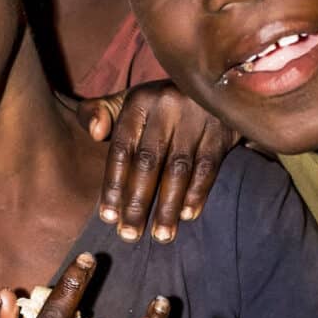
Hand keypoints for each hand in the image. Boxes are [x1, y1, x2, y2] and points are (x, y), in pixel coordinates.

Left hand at [86, 84, 235, 243]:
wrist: (212, 81)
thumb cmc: (158, 103)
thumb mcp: (125, 100)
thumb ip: (96, 112)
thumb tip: (95, 132)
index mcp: (139, 102)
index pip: (122, 149)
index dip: (113, 184)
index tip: (108, 217)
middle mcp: (166, 106)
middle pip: (148, 162)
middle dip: (137, 203)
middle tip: (129, 236)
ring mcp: (197, 117)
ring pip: (178, 169)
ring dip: (168, 206)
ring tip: (160, 236)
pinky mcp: (222, 128)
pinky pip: (208, 166)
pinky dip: (197, 193)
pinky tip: (187, 216)